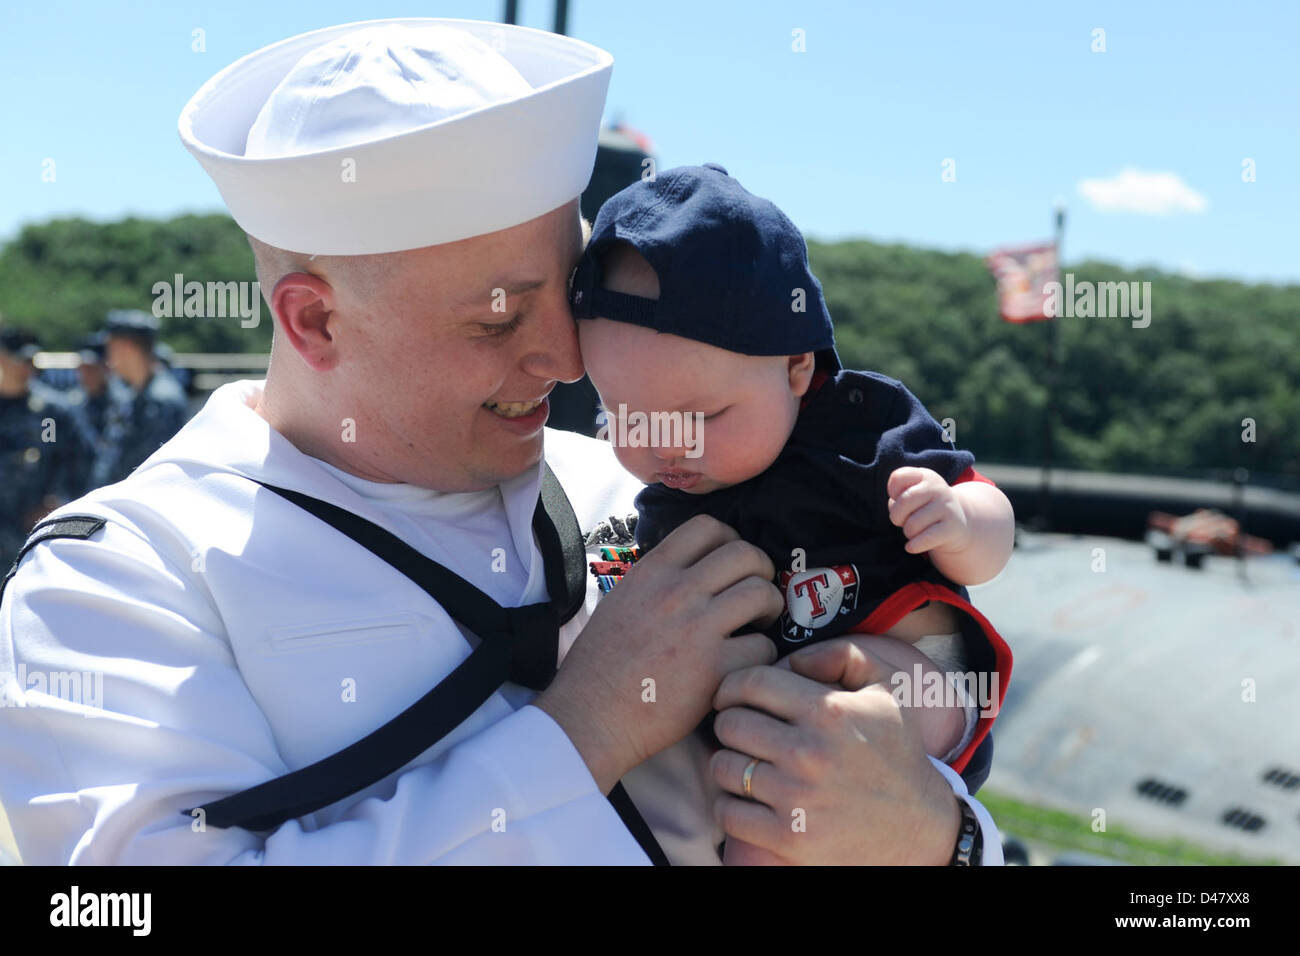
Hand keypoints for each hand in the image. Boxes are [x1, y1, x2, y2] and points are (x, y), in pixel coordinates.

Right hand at [535, 514, 781, 792]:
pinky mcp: (714, 669)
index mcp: (651, 572)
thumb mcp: (620, 602)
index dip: (731, 539)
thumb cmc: (598, 666)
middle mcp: (676, 592)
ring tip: (758, 625)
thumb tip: (691, 573)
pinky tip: (748, 664)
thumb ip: (656, 583)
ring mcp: (697, 629)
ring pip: (761, 593)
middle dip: (761, 570)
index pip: (706, 526)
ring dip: (769, 607)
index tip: (733, 564)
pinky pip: (763, 647)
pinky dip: (763, 655)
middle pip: (744, 554)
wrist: (591, 716)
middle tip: (756, 594)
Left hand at [709, 638, 961, 864]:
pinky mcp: (788, 839)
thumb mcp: (886, 688)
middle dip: (729, 723)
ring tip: (746, 764)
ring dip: (728, 763)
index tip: (731, 697)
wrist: (920, 826)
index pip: (751, 683)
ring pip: (723, 767)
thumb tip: (792, 659)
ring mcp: (796, 799)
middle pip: (730, 724)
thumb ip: (842, 654)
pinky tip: (749, 799)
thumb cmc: (896, 751)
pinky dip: (730, 805)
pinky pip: (727, 812)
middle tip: (742, 732)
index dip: (732, 685)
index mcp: (829, 712)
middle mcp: (809, 754)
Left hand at [887, 466, 969, 555]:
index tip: (898, 498)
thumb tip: (896, 509)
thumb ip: (899, 497)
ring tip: (915, 531)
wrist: (956, 525)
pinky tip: (912, 546)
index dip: (892, 491)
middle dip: (896, 517)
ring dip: (908, 532)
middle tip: (902, 521)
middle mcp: (938, 488)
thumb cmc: (925, 509)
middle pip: (903, 501)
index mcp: (925, 476)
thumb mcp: (913, 496)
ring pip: (912, 525)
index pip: (898, 477)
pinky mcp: (951, 527)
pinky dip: (913, 546)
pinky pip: (923, 539)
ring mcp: (946, 507)